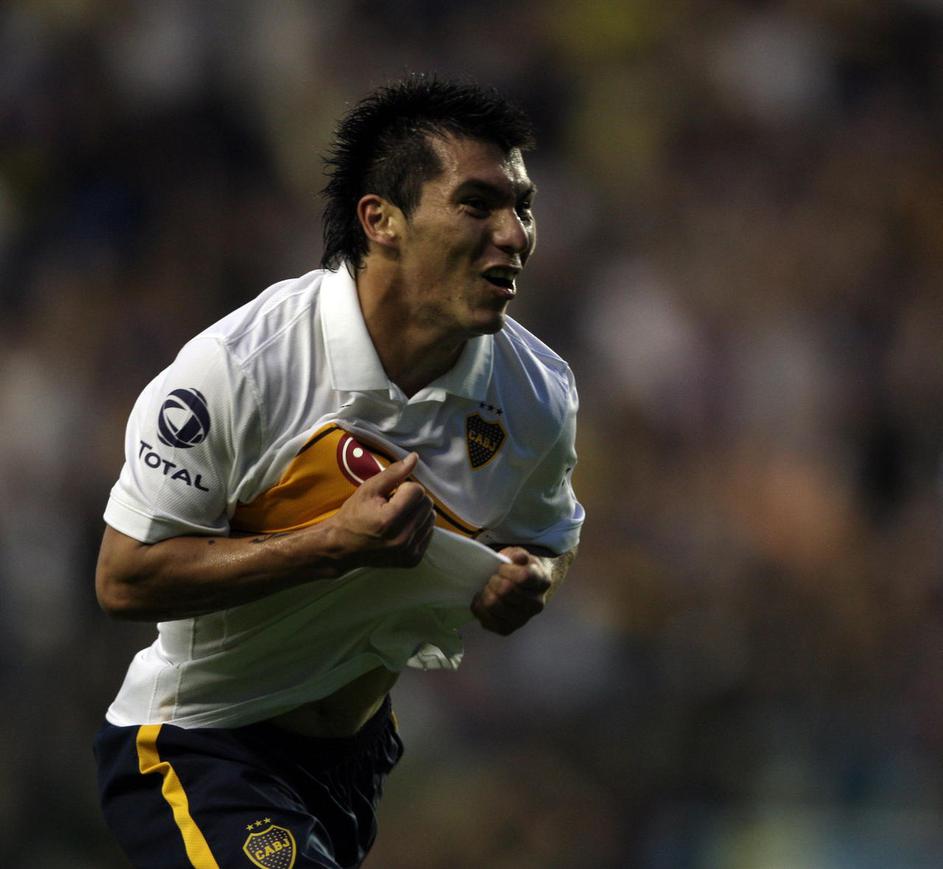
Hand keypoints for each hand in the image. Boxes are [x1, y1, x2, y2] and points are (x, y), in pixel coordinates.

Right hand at [327, 452, 434, 569]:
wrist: (343, 548)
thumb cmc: (354, 515)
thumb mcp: (369, 489)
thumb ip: (394, 473)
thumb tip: (415, 457)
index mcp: (389, 520)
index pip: (418, 490)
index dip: (404, 487)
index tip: (390, 495)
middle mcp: (402, 538)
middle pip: (427, 504)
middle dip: (412, 499)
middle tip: (392, 505)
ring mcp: (409, 551)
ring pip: (431, 518)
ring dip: (417, 512)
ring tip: (397, 517)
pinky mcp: (413, 559)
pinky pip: (429, 532)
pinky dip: (418, 526)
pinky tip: (401, 528)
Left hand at [472, 547, 551, 635]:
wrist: (523, 588)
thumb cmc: (519, 568)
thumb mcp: (519, 555)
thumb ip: (517, 554)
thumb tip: (518, 557)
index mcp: (542, 582)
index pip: (523, 577)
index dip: (507, 569)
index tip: (501, 567)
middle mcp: (536, 604)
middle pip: (506, 591)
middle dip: (494, 580)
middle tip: (492, 577)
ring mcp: (523, 619)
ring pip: (494, 605)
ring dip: (485, 592)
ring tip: (487, 587)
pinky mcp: (507, 629)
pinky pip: (486, 620)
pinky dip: (479, 607)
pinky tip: (482, 598)